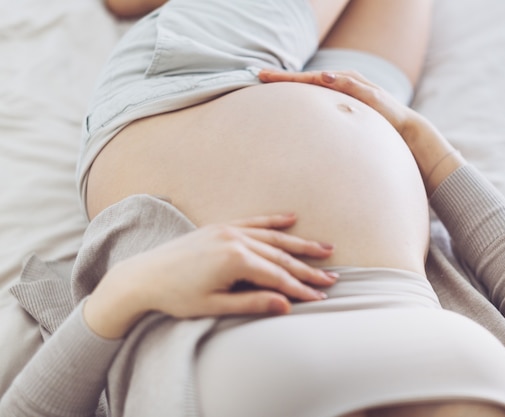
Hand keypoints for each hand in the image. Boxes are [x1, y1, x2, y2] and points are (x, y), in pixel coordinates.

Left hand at [84, 213, 336, 338]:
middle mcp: (235, 240)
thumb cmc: (176, 297)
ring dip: (300, 243)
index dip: (301, 289)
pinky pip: (253, 221)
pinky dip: (274, 220)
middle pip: (281, 256)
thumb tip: (285, 306)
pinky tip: (292, 218)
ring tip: (325, 248)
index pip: (278, 277)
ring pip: (273, 237)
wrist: (142, 276)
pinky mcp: (220, 227)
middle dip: (308, 269)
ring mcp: (228, 230)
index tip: (321, 298)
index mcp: (235, 261)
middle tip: (332, 278)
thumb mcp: (214, 306)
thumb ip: (252, 304)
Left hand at [260, 69, 464, 194]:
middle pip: (308, 80)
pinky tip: (324, 78)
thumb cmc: (375, 138)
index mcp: (335, 97)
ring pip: (325, 79)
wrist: (408, 135)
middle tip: (258, 74)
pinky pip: (352, 87)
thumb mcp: (347, 137)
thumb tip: (304, 152)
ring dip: (303, 77)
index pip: (303, 89)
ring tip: (280, 76)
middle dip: (283, 77)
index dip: (282, 86)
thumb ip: (328, 135)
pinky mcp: (372, 96)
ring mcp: (358, 88)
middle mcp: (344, 87)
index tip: (257, 85)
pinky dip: (338, 82)